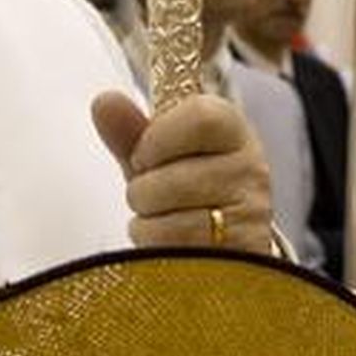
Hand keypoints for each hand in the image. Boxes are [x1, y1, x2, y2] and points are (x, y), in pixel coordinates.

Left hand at [92, 91, 273, 251]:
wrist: (221, 243)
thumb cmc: (186, 190)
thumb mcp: (157, 156)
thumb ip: (130, 131)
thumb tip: (104, 102)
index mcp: (232, 130)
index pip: (200, 118)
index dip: (157, 139)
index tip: (145, 155)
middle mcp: (250, 168)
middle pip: (173, 177)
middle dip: (145, 192)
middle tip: (156, 195)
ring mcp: (250, 215)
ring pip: (172, 221)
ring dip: (149, 225)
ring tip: (164, 220)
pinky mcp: (241, 253)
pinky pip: (178, 252)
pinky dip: (157, 250)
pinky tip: (170, 245)